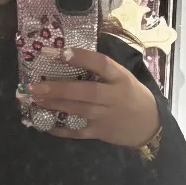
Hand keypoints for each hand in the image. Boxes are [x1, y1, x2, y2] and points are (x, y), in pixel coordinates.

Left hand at [26, 48, 160, 147]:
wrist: (150, 125)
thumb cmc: (134, 96)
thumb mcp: (125, 78)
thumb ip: (104, 71)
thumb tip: (70, 58)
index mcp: (121, 78)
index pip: (100, 63)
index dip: (79, 57)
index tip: (57, 52)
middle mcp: (114, 97)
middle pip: (85, 91)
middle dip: (58, 88)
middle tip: (35, 86)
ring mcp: (107, 116)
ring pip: (78, 110)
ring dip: (55, 105)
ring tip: (35, 100)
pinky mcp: (101, 132)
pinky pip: (78, 132)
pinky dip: (61, 129)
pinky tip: (46, 124)